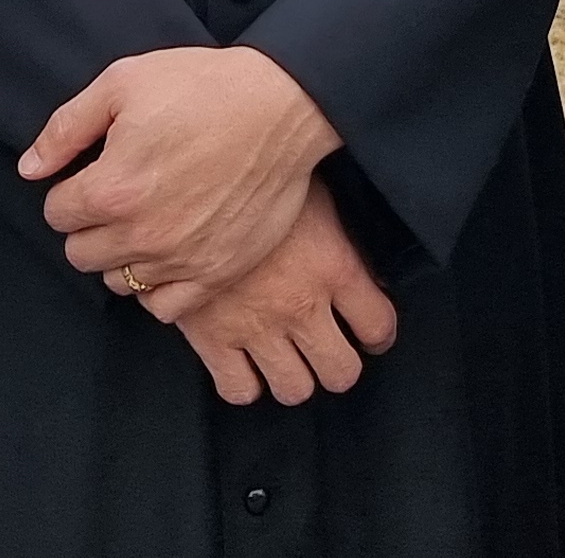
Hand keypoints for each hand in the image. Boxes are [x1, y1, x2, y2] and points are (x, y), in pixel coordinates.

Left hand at [20, 45, 340, 300]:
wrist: (282, 106)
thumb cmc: (202, 87)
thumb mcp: (122, 83)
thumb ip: (66, 128)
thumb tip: (29, 168)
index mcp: (112, 188)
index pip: (57, 213)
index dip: (69, 189)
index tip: (91, 173)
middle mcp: (142, 234)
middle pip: (80, 253)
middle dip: (88, 224)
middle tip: (115, 196)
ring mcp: (181, 260)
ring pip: (118, 282)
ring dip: (120, 255)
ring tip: (142, 221)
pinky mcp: (216, 273)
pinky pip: (163, 307)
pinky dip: (155, 286)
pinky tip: (164, 253)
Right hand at [151, 180, 398, 404]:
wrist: (186, 177)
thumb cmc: (256, 175)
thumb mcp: (314, 193)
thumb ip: (344, 238)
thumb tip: (370, 276)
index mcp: (334, 266)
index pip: (378, 326)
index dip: (378, 335)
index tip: (370, 335)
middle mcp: (300, 305)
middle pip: (341, 373)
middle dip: (338, 364)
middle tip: (328, 347)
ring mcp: (255, 326)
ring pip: (294, 389)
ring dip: (294, 376)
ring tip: (287, 356)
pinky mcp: (211, 338)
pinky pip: (239, 390)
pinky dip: (246, 383)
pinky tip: (246, 361)